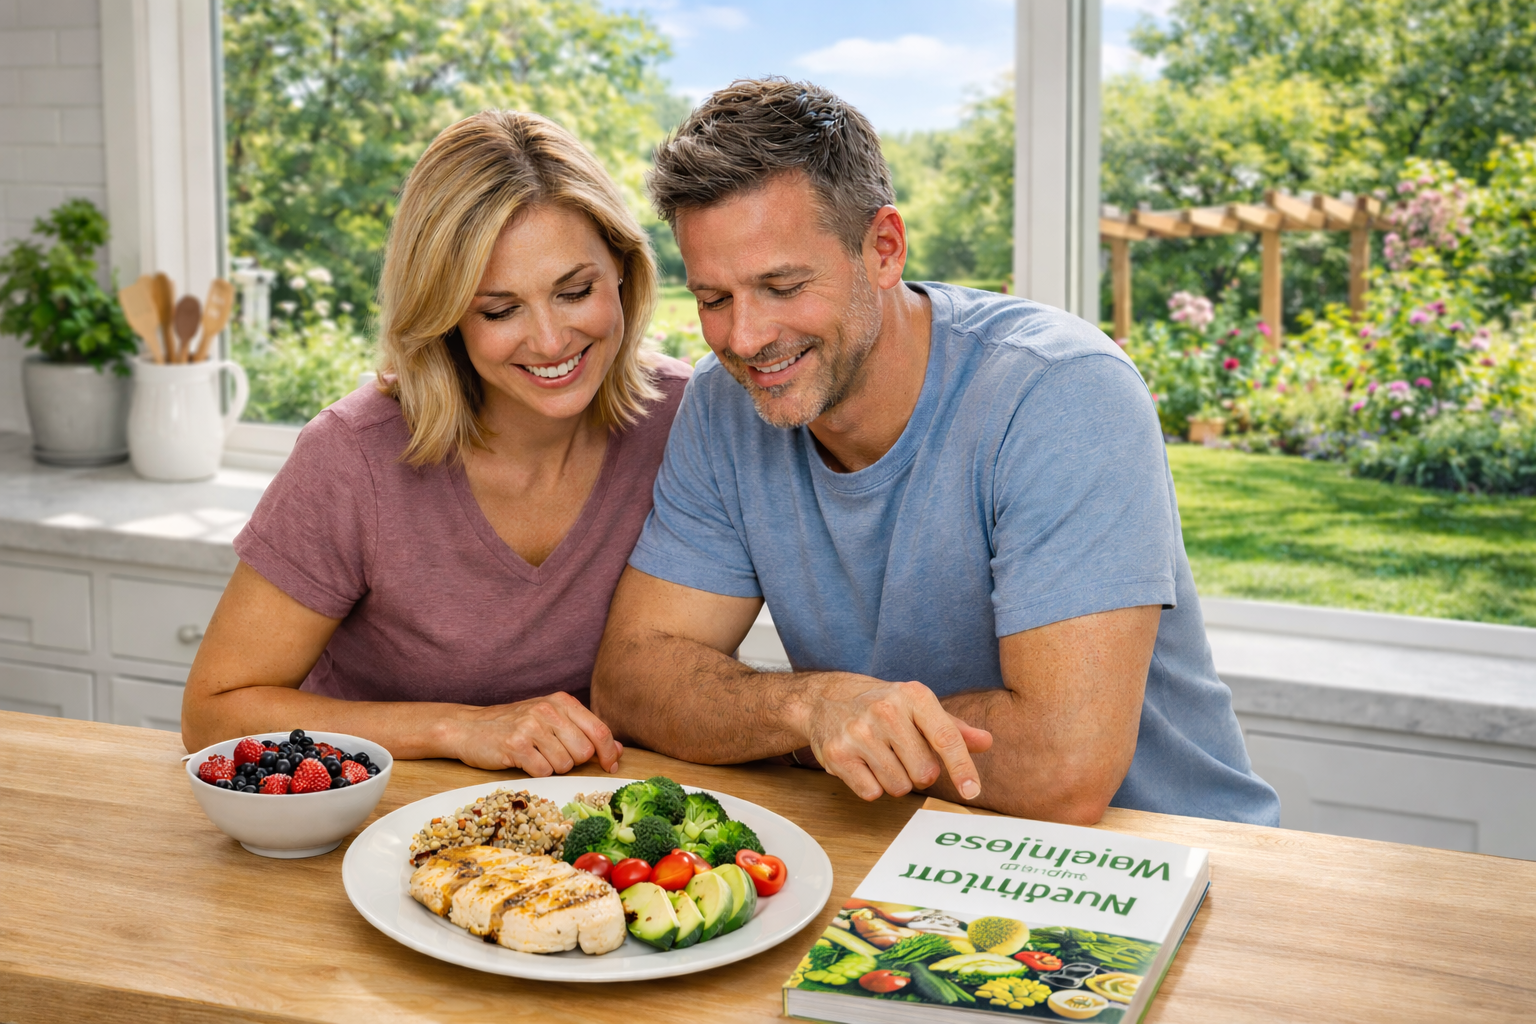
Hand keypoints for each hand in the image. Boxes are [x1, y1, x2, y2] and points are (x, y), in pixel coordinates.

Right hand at [452, 691, 622, 775]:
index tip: (611, 766)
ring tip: (535, 755)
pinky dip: (536, 773)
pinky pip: (543, 772)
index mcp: (562, 701)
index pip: (600, 730)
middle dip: (573, 761)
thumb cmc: (514, 725)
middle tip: (552, 754)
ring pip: (564, 765)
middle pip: (584, 752)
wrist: (468, 727)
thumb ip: (584, 731)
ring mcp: (531, 726)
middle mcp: (548, 710)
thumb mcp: (551, 719)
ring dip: (552, 768)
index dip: (610, 752)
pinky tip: (523, 761)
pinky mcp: (515, 745)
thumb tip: (619, 750)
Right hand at [805, 680, 992, 802]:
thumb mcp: (918, 708)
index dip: (962, 767)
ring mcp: (859, 733)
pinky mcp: (837, 754)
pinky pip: (872, 793)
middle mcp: (885, 711)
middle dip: (920, 773)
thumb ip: (953, 728)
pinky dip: (873, 786)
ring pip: (899, 787)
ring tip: (882, 757)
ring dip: (896, 781)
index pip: (946, 738)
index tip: (972, 791)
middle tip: (904, 754)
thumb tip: (986, 742)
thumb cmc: (883, 706)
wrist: (826, 699)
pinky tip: (863, 764)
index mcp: (913, 696)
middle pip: (924, 773)